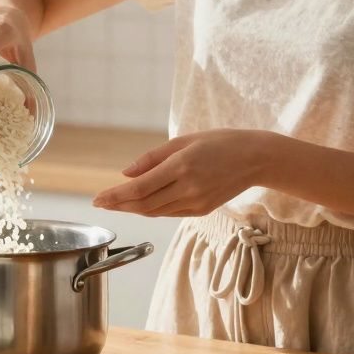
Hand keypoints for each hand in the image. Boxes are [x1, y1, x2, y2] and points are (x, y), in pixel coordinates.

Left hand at [92, 129, 274, 216]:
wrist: (255, 158)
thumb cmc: (219, 142)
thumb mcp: (184, 140)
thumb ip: (152, 158)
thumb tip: (126, 174)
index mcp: (181, 166)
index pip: (140, 188)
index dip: (116, 195)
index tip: (97, 199)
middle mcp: (188, 187)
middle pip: (143, 204)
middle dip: (118, 205)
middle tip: (100, 203)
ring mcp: (196, 202)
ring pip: (155, 211)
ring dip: (132, 209)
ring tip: (114, 204)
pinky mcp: (202, 210)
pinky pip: (169, 212)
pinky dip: (151, 209)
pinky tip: (139, 205)